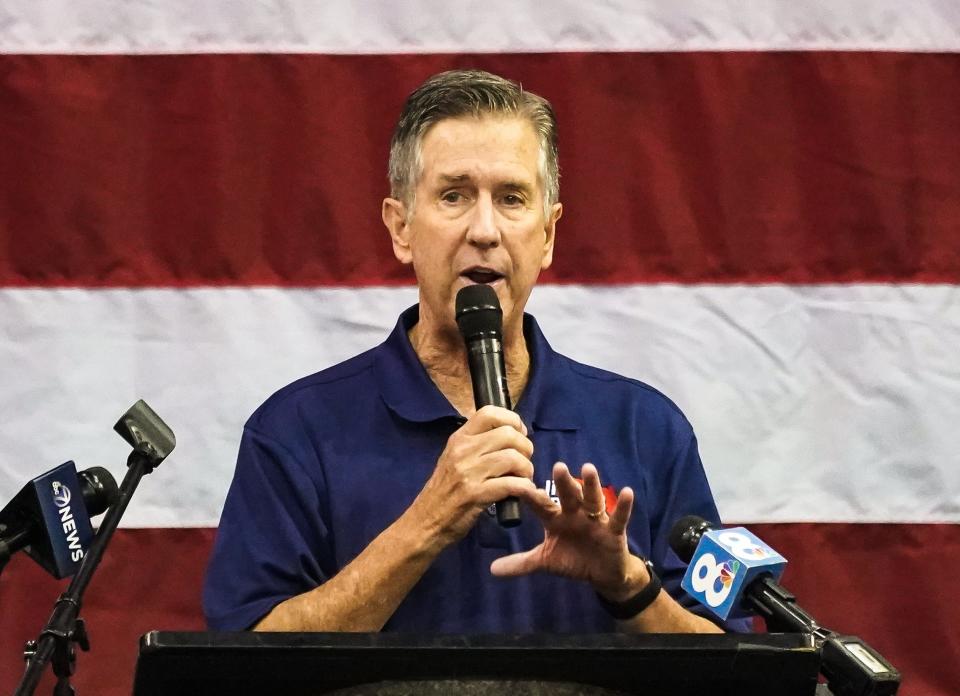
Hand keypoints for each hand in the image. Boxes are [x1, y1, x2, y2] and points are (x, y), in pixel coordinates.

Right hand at [408, 405, 535, 547]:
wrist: (426, 521)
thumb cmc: (444, 491)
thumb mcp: (453, 458)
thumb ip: (477, 444)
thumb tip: (511, 435)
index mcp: (459, 438)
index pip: (489, 412)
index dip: (513, 420)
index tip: (520, 435)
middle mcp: (463, 450)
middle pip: (508, 434)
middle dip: (526, 448)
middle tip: (524, 462)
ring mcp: (469, 472)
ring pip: (514, 458)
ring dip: (526, 469)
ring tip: (523, 478)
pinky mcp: (477, 495)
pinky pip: (513, 484)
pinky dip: (525, 488)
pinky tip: (523, 492)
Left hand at [490, 461, 650, 601]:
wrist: (602, 574)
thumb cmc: (573, 560)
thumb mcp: (545, 562)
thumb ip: (521, 563)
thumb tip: (492, 569)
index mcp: (556, 519)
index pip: (541, 506)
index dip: (531, 497)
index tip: (519, 485)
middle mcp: (574, 514)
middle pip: (568, 496)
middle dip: (564, 482)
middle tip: (557, 466)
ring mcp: (595, 519)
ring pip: (592, 500)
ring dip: (591, 485)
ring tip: (588, 469)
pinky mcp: (614, 530)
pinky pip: (619, 517)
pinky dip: (624, 506)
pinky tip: (628, 492)